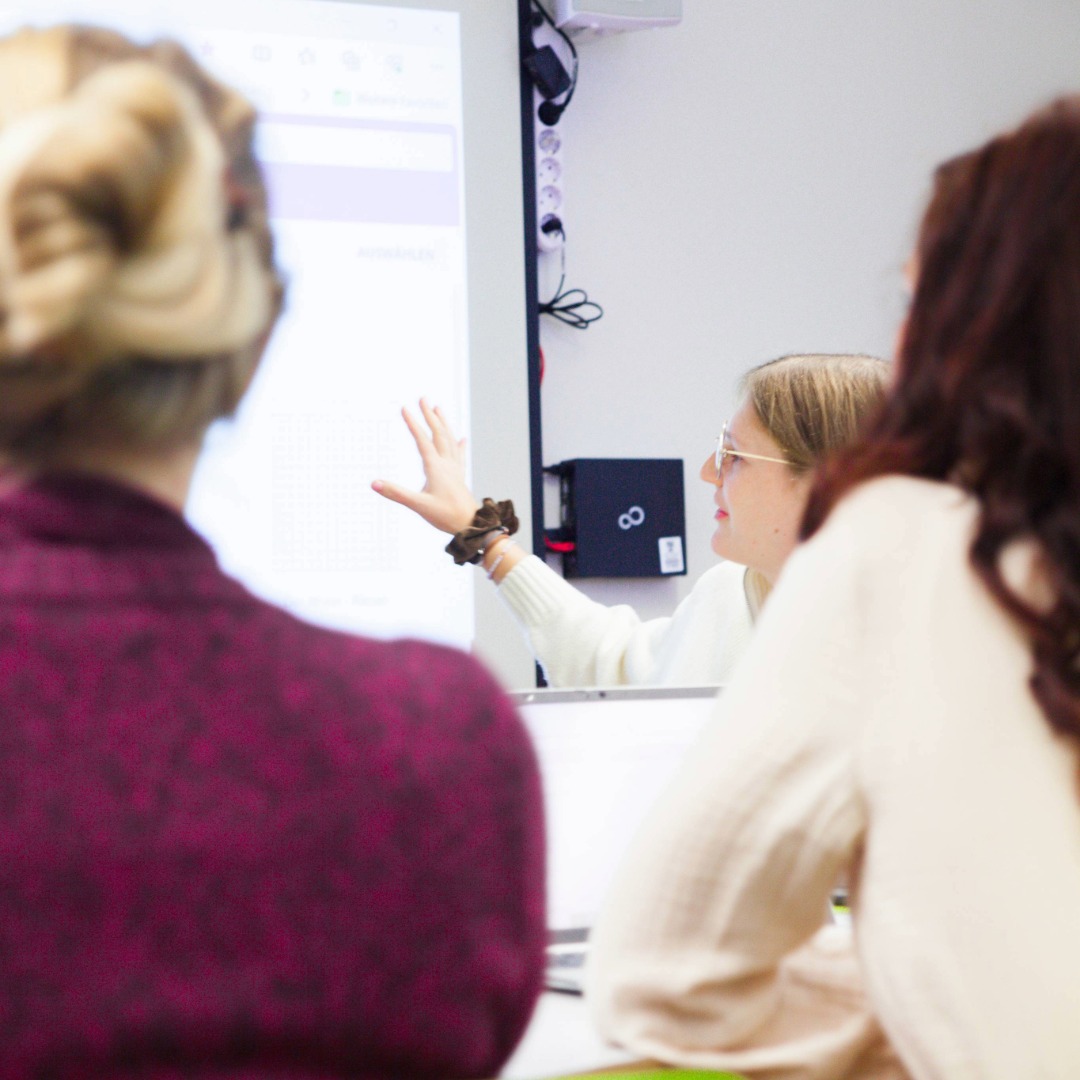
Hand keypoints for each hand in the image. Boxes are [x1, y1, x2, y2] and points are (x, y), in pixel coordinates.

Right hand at [371, 399, 480, 533]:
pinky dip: (459, 444)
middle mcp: (447, 464)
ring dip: (443, 423)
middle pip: (438, 433)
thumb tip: (374, 483)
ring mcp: (455, 469)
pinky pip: (459, 455)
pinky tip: (462, 439)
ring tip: (438, 409)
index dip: (413, 423)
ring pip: (450, 440)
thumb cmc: (446, 516)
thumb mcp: (418, 505)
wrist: (471, 525)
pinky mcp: (460, 477)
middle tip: (423, 398)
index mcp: (436, 467)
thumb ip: (396, 493)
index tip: (404, 408)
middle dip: (429, 415)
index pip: (422, 440)